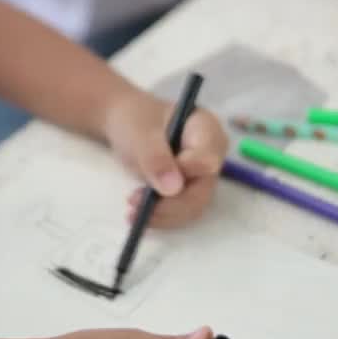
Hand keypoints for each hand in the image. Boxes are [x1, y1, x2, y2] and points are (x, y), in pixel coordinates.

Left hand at [103, 91, 225, 227]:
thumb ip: (155, 157)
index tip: (157, 180)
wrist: (126, 124)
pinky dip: (161, 217)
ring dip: (163, 214)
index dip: (185, 174)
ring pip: (192, 206)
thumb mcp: (139, 134)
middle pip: (202, 189)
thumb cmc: (135, 121)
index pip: (207, 159)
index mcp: (206, 129)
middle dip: (170, 204)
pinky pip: (182, 211)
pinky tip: (138, 215)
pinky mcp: (190, 191)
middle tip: (135, 204)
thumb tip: (173, 188)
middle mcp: (211, 154)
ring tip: (132, 210)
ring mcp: (202, 175)